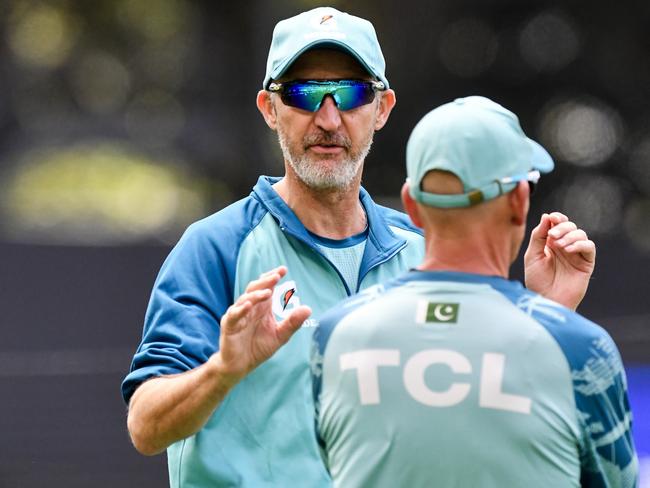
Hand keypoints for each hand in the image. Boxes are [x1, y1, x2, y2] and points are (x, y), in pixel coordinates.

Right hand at [211, 266, 310, 385]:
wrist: (240, 366)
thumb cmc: (258, 348)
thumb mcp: (280, 335)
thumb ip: (292, 322)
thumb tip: (308, 309)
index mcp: (262, 307)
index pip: (267, 287)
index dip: (273, 277)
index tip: (283, 269)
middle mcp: (250, 308)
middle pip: (255, 289)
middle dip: (266, 282)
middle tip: (276, 276)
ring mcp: (238, 315)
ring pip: (245, 299)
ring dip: (255, 295)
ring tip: (267, 293)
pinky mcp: (229, 326)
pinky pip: (233, 315)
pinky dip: (240, 310)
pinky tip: (249, 305)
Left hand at [523, 212, 595, 309]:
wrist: (546, 300)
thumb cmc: (537, 281)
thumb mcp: (532, 256)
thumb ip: (537, 236)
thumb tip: (546, 216)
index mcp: (550, 242)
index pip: (557, 223)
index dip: (556, 217)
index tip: (551, 217)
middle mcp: (564, 246)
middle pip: (570, 226)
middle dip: (562, 227)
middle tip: (552, 236)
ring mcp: (576, 254)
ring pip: (580, 234)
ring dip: (570, 236)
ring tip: (559, 246)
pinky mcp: (586, 263)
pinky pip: (589, 247)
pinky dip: (580, 244)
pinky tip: (569, 250)